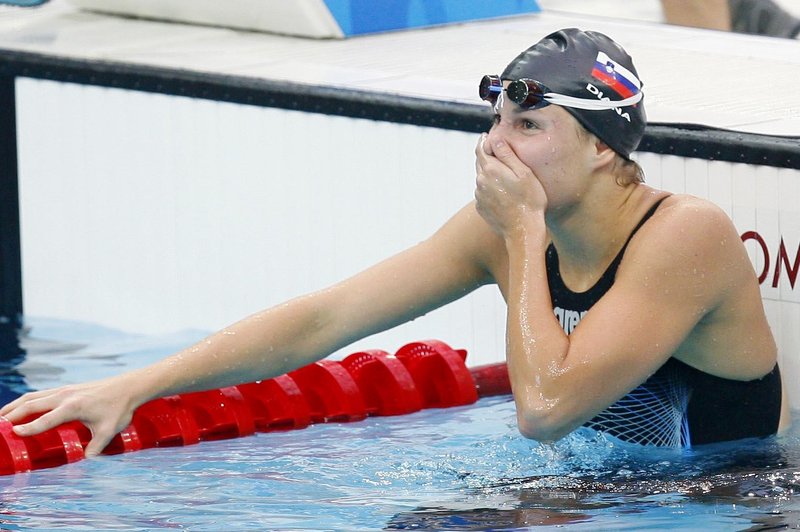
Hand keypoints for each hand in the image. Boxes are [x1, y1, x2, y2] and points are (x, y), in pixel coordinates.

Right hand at [0, 374, 137, 457]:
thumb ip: (95, 448)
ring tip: (1, 417)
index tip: (12, 435)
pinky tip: (22, 408)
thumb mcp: (109, 431)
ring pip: (33, 396)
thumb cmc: (120, 408)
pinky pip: (41, 393)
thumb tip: (86, 464)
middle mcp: (64, 395)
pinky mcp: (67, 388)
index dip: (27, 428)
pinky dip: (27, 400)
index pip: (43, 420)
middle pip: (30, 404)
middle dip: (11, 415)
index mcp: (73, 406)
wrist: (130, 386)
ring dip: (15, 406)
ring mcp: (65, 390)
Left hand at [474, 134, 546, 235]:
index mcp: (490, 170)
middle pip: (480, 163)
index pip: (480, 149)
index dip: (484, 141)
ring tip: (503, 175)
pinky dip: (490, 189)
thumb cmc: (529, 200)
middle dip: (486, 156)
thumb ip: (507, 154)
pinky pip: (483, 193)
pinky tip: (502, 192)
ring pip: (481, 179)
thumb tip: (494, 139)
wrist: (524, 230)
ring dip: (489, 174)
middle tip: (496, 152)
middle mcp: (480, 181)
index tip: (487, 136)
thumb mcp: (524, 173)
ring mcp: (479, 196)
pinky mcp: (481, 207)